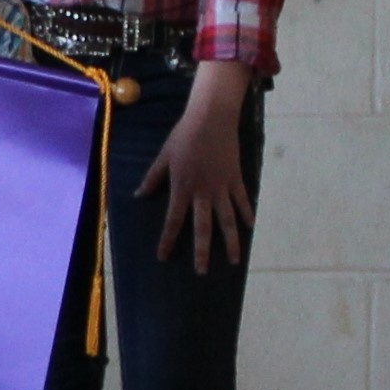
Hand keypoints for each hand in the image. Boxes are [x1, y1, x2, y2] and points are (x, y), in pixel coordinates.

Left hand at [135, 59, 255, 274]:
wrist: (211, 117)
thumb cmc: (184, 135)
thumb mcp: (164, 156)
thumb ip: (153, 178)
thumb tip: (139, 196)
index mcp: (182, 187)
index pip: (173, 220)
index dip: (168, 240)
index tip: (163, 257)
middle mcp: (202, 192)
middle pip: (203, 228)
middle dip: (202, 251)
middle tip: (202, 272)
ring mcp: (222, 187)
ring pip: (227, 220)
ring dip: (231, 242)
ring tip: (234, 261)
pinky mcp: (236, 179)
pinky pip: (242, 201)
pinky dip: (247, 214)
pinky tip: (250, 228)